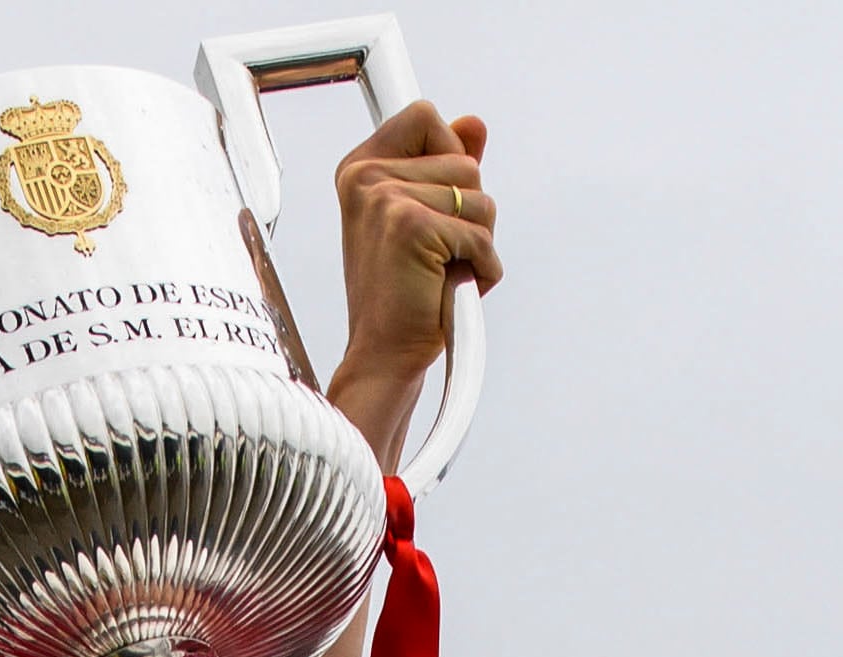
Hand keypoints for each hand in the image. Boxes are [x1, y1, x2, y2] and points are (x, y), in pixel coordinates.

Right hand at [325, 102, 500, 460]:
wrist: (384, 354)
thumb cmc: (405, 294)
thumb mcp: (424, 219)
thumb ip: (445, 166)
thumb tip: (474, 124)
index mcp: (360, 168)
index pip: (425, 116)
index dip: (449, 154)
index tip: (437, 200)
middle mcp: (365, 176)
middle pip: (464, 159)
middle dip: (469, 211)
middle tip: (436, 254)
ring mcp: (385, 197)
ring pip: (480, 198)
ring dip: (478, 243)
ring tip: (441, 272)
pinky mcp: (412, 226)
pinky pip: (481, 235)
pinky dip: (482, 269)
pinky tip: (448, 289)